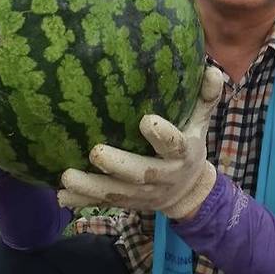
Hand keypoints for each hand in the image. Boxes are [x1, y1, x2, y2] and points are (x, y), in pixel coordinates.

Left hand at [57, 65, 223, 219]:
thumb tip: (213, 68)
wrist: (188, 193)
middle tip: (95, 152)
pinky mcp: (128, 204)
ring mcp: (143, 194)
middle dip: (118, 164)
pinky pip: (104, 205)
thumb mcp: (201, 122)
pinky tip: (61, 197)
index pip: (174, 144)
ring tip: (67, 175)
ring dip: (91, 187)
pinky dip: (83, 202)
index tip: (146, 120)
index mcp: (181, 153)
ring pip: (117, 193)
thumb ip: (206, 97)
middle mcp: (162, 176)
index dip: (162, 135)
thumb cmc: (189, 145)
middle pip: (140, 173)